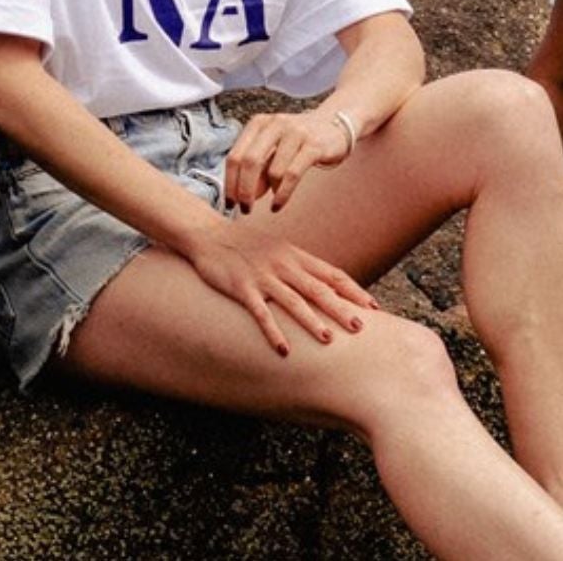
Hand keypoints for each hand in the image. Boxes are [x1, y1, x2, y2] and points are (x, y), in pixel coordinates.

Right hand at [185, 219, 375, 357]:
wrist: (208, 234)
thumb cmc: (246, 245)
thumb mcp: (278, 248)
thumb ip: (301, 266)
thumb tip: (330, 287)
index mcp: (294, 255)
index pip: (331, 273)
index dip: (353, 290)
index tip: (374, 307)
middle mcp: (282, 264)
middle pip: (317, 288)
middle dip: (339, 308)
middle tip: (360, 328)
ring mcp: (262, 275)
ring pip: (292, 300)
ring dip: (311, 320)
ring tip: (328, 339)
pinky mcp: (241, 287)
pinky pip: (260, 312)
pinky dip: (273, 331)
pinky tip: (283, 349)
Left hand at [225, 107, 355, 213]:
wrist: (334, 125)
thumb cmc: (297, 141)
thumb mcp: (273, 150)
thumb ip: (258, 170)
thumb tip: (243, 195)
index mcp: (257, 124)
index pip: (234, 155)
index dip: (229, 182)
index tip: (229, 203)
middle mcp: (273, 125)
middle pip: (249, 162)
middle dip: (244, 190)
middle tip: (245, 209)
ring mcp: (294, 133)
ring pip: (272, 170)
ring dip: (268, 192)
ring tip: (271, 202)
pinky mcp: (313, 145)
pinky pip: (292, 174)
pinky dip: (283, 193)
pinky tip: (278, 204)